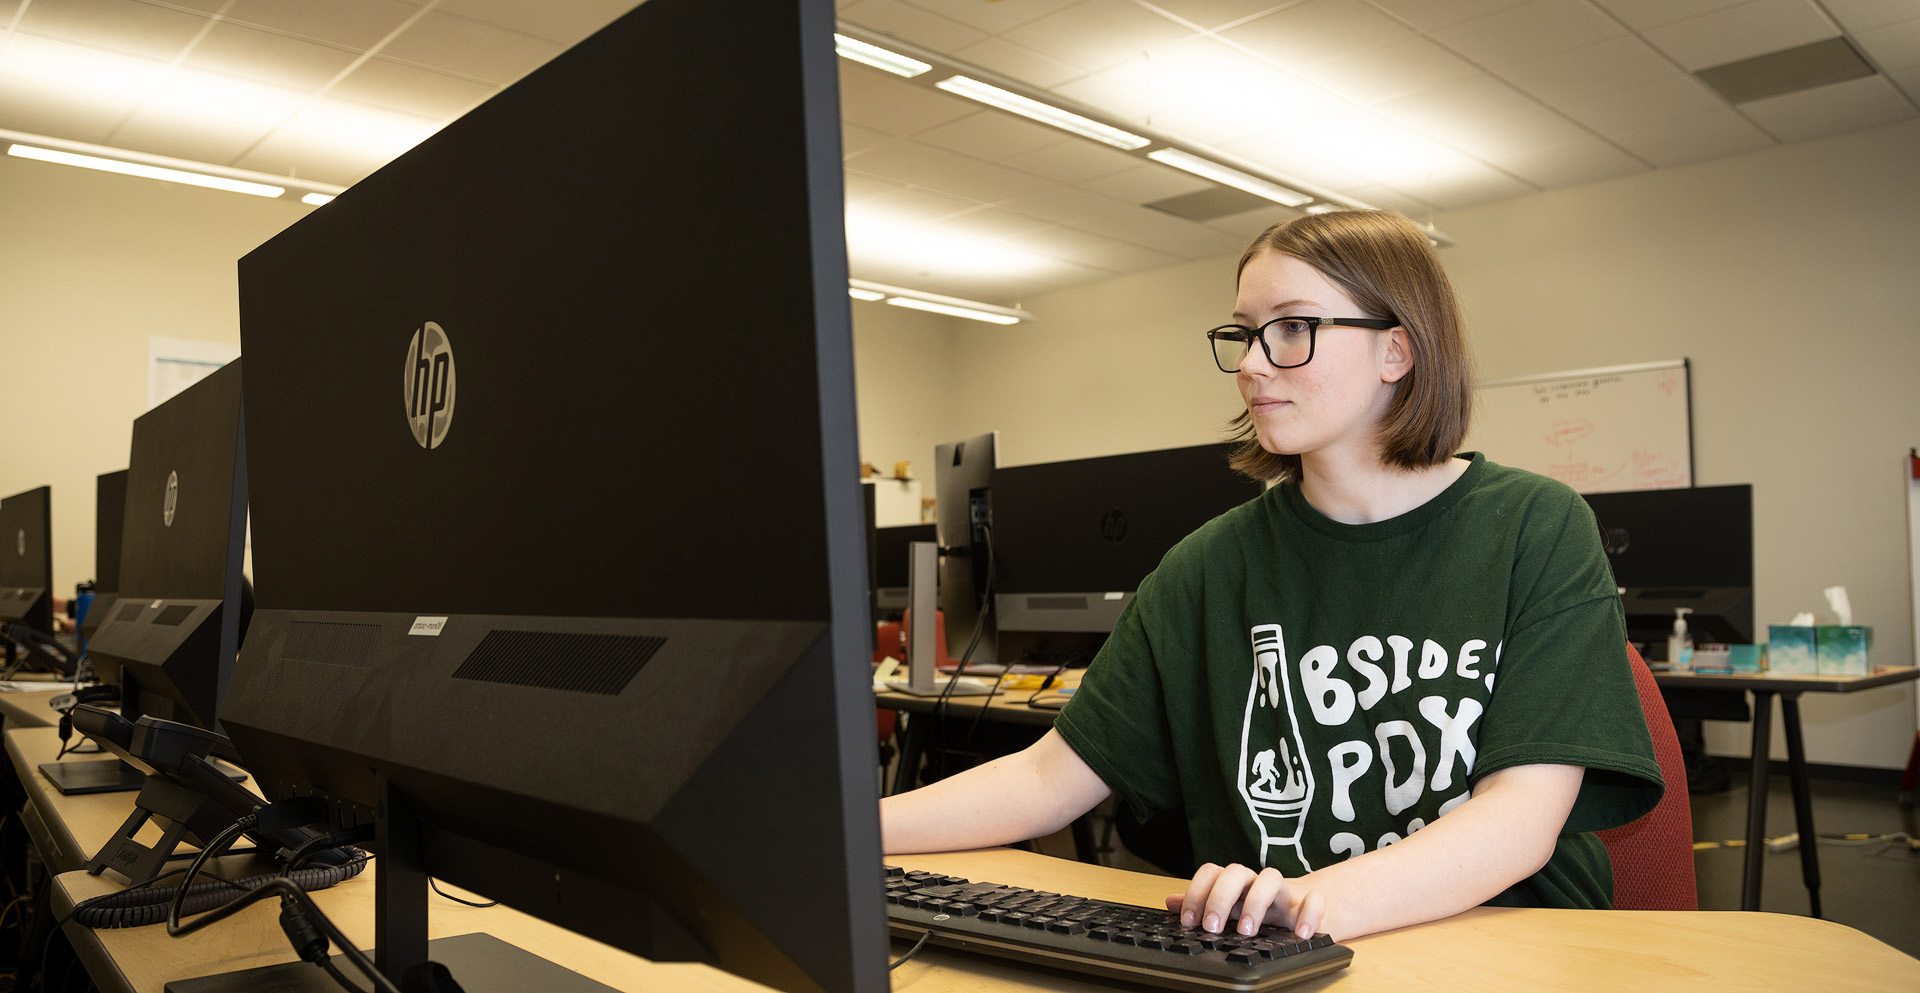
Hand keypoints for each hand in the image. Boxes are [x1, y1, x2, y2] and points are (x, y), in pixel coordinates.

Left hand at [1167, 862, 1322, 939]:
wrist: (1308, 906)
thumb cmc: (1264, 908)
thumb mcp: (1232, 907)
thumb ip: (1203, 904)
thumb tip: (1170, 902)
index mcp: (1236, 883)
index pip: (1212, 872)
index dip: (1197, 893)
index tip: (1189, 922)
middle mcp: (1257, 881)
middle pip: (1237, 871)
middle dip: (1220, 898)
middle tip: (1212, 927)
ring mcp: (1284, 890)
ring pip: (1271, 877)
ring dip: (1256, 902)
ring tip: (1247, 931)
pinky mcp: (1311, 902)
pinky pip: (1315, 900)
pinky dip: (1309, 914)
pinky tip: (1300, 934)